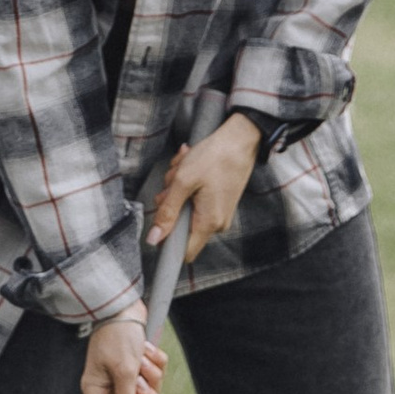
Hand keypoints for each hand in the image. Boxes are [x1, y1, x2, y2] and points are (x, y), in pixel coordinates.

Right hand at [81, 311, 164, 393]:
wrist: (123, 303)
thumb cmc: (117, 335)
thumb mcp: (123, 370)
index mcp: (95, 393)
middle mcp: (110, 391)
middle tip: (140, 379)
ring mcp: (125, 381)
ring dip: (152, 375)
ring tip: (142, 355)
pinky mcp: (139, 370)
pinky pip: (158, 378)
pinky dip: (157, 364)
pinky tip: (146, 348)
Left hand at [145, 112, 262, 269]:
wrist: (240, 140)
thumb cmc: (215, 157)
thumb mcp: (183, 182)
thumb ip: (167, 212)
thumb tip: (154, 238)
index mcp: (208, 223)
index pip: (183, 252)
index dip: (167, 241)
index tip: (159, 222)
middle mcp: (217, 223)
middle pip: (180, 224)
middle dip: (171, 201)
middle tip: (174, 179)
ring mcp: (219, 212)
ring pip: (185, 207)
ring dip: (178, 187)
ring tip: (184, 166)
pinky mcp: (219, 202)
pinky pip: (195, 199)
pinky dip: (188, 184)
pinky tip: (192, 166)